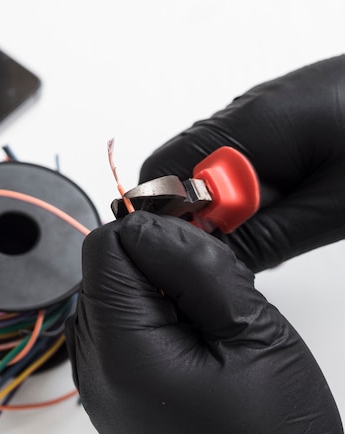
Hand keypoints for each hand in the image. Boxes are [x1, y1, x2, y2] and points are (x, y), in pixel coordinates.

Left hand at [65, 211, 343, 433]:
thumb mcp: (249, 334)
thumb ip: (196, 266)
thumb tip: (151, 223)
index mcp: (118, 349)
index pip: (104, 247)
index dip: (151, 232)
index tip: (194, 241)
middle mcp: (92, 366)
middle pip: (105, 270)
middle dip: (156, 263)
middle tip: (213, 289)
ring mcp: (96, 382)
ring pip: (113, 295)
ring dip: (157, 292)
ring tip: (207, 325)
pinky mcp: (109, 391)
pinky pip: (118, 329)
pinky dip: (152, 319)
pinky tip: (192, 343)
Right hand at [139, 55, 344, 271]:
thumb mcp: (336, 206)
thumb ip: (266, 235)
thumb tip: (211, 260)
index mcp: (248, 129)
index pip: (163, 174)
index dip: (168, 220)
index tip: (195, 254)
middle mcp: (240, 116)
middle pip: (175, 171)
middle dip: (195, 215)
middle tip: (237, 245)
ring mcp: (254, 116)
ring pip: (203, 169)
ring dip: (224, 205)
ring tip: (273, 225)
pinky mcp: (271, 123)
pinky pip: (235, 162)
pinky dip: (247, 192)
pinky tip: (285, 204)